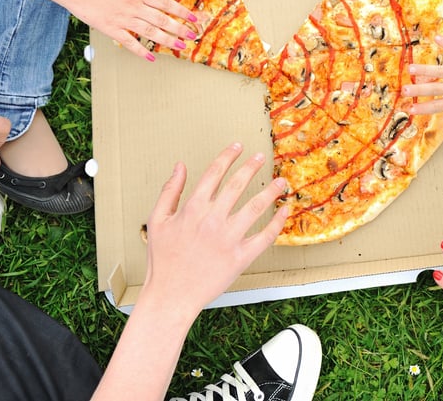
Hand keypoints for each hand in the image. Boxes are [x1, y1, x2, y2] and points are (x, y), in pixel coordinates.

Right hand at [60, 0, 198, 61]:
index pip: (165, 3)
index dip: (181, 11)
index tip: (193, 17)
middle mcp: (133, 5)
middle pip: (162, 19)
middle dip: (180, 28)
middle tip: (193, 36)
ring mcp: (122, 18)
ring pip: (150, 31)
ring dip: (167, 40)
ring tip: (180, 47)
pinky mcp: (109, 28)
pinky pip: (129, 42)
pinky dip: (141, 50)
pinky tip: (151, 57)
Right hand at [141, 143, 287, 317]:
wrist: (170, 295)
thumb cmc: (162, 260)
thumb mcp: (157, 220)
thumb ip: (170, 191)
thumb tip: (180, 166)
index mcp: (192, 209)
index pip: (214, 173)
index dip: (228, 156)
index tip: (238, 147)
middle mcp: (213, 220)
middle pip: (238, 184)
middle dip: (252, 167)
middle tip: (262, 157)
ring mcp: (228, 239)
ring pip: (256, 207)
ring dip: (271, 191)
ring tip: (281, 182)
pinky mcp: (240, 258)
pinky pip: (265, 237)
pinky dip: (277, 223)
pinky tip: (284, 211)